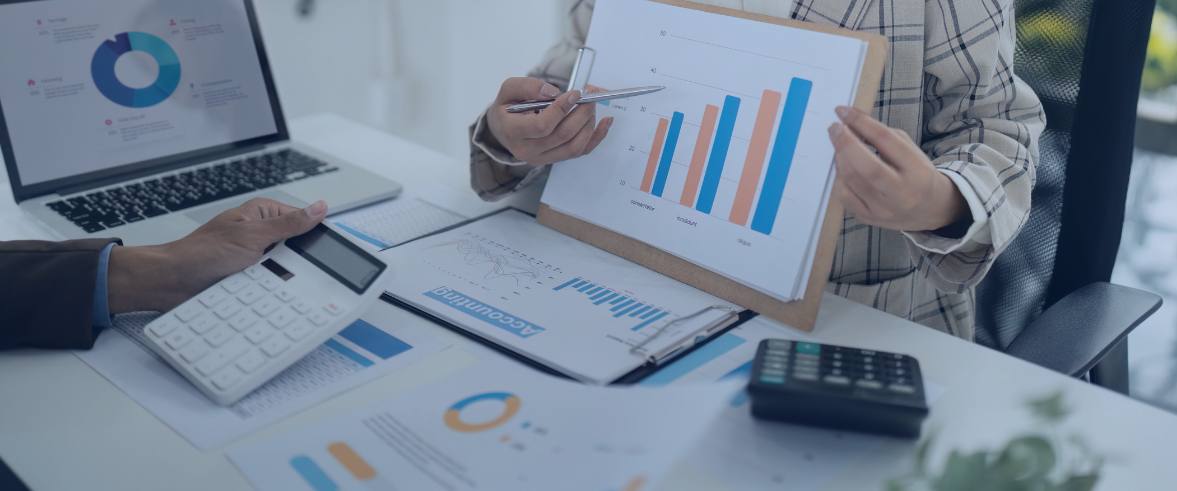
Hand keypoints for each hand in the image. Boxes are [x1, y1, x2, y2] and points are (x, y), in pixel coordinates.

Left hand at [107, 198, 326, 312]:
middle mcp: (259, 232)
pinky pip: (269, 281)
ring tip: (271, 279)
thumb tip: (318, 208)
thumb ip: (288, 224)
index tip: (325, 250)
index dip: (313, 234)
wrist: (172, 281)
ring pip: (283, 266)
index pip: (301, 220)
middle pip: (294, 245)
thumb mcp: (252, 235)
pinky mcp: (248, 274)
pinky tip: (267, 291)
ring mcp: (254, 254)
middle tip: (290, 267)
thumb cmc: (202, 253)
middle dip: (294, 259)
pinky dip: (269, 287)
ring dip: (279, 275)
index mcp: (262, 213)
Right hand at [486, 77, 612, 165]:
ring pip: (575, 146)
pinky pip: (581, 151)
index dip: (562, 109)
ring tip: (591, 105)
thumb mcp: (509, 90)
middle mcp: (528, 151)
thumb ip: (527, 87)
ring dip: (589, 124)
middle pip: (563, 135)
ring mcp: (544, 158)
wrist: (504, 129)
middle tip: (589, 96)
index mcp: (514, 132)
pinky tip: (606, 121)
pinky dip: (597, 136)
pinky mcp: (556, 159)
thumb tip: (553, 93)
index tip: (574, 94)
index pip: (542, 126)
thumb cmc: (507, 108)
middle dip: (581, 113)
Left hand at [828, 106, 967, 231]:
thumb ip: (883, 137)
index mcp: (917, 170)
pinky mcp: (868, 218)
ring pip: (852, 181)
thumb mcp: (909, 151)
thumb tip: (850, 122)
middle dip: (845, 143)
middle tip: (834, 128)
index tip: (843, 111)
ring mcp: (884, 209)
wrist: (930, 209)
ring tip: (838, 146)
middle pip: (867, 167)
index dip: (861, 123)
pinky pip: (844, 196)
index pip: (886, 141)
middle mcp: (901, 193)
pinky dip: (839, 178)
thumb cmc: (916, 174)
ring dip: (840, 159)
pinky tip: (842, 167)